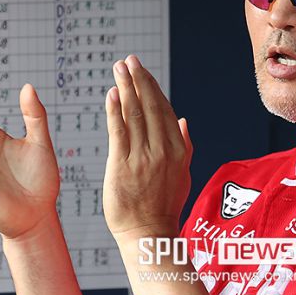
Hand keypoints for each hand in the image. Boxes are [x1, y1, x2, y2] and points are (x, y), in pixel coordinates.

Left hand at [103, 55, 191, 240]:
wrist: (148, 234)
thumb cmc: (164, 205)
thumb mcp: (183, 174)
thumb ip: (184, 145)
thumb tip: (184, 119)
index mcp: (178, 150)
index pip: (164, 111)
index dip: (152, 88)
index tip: (142, 70)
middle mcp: (162, 150)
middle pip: (150, 107)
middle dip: (139, 80)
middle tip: (129, 60)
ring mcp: (143, 158)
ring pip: (135, 116)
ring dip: (126, 89)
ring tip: (118, 69)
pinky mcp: (122, 167)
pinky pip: (119, 133)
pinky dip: (115, 112)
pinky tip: (111, 95)